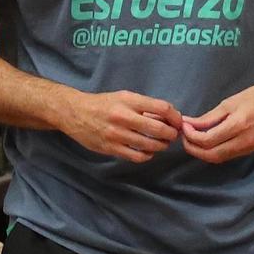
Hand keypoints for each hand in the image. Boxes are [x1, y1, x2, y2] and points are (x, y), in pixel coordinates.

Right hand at [57, 90, 182, 162]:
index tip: (178, 121)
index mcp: (129, 101)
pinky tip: (148, 151)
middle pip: (158, 128)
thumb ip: (144, 106)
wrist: (75, 113)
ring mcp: (116, 134)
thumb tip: (169, 116)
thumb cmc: (103, 104)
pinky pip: (136, 156)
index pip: (162, 108)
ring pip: (149, 145)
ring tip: (163, 144)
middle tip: (173, 135)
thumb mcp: (124, 97)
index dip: (175, 116)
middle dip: (171, 134)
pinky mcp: (110, 148)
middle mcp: (123, 117)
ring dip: (161, 146)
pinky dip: (147, 155)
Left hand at [180, 82, 253, 163]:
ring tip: (193, 140)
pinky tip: (208, 142)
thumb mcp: (231, 102)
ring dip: (202, 152)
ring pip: (219, 158)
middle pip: (211, 154)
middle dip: (193, 148)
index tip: (184, 126)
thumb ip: (210, 117)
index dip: (191, 136)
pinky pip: (228, 156)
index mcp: (238, 124)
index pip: (207, 139)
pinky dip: (214, 152)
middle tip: (185, 137)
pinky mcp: (251, 150)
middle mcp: (243, 140)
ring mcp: (248, 147)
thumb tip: (190, 124)